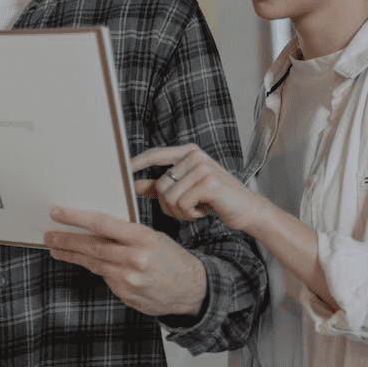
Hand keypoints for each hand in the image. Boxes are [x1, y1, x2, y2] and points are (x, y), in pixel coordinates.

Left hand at [43, 206, 205, 316]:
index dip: (76, 217)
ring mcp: (129, 279)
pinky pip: (104, 277)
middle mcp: (135, 259)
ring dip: (71, 254)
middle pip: (91, 246)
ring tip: (56, 248)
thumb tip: (93, 226)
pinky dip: (95, 268)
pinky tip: (87, 262)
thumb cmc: (170, 257)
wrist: (191, 288)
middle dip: (65, 239)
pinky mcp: (126, 294)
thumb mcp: (152, 236)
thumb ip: (125, 233)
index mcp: (143, 238)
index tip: (57, 212)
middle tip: (48, 234)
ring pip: (92, 263)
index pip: (102, 223)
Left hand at [132, 144, 262, 232]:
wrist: (247, 210)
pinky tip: (204, 210)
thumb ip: (161, 186)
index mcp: (188, 152)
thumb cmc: (215, 200)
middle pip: (161, 185)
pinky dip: (190, 214)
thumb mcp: (186, 190)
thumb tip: (135, 185)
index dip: (136, 163)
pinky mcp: (209, 182)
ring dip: (180, 211)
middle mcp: (194, 155)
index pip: (155, 154)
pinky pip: (182, 203)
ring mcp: (203, 166)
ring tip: (197, 208)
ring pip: (170, 197)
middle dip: (169, 205)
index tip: (121, 171)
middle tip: (188, 209)